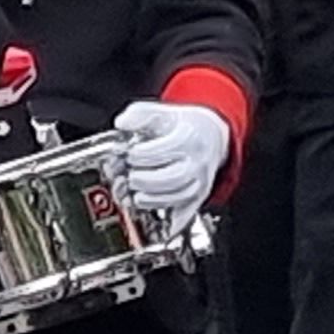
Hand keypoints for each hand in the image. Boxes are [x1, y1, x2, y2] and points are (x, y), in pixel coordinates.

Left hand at [110, 96, 229, 220]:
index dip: (138, 154)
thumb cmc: (183, 125)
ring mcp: (200, 181)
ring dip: (151, 199)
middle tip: (130, 176)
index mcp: (188, 139)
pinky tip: (158, 221)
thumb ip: (138, 115)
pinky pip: (187, 213)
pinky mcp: (199, 196)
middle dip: (143, 180)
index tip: (127, 152)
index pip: (160, 151)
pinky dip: (172, 222)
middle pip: (170, 178)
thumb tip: (122, 123)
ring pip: (177, 198)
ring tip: (135, 193)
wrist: (211, 135)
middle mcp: (197, 162)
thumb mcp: (160, 112)